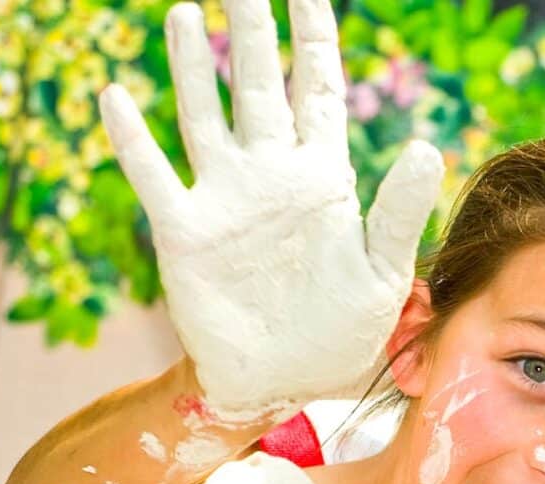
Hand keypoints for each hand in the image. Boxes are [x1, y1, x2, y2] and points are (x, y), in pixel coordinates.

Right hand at [99, 0, 442, 424]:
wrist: (285, 384)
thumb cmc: (341, 336)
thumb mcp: (383, 276)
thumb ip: (398, 212)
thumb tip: (426, 146)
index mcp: (323, 181)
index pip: (318, 93)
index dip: (313, 40)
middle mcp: (270, 177)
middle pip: (259, 86)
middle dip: (253, 31)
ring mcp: (225, 199)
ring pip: (205, 116)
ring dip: (193, 68)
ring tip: (187, 12)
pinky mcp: (187, 232)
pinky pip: (155, 177)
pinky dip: (135, 140)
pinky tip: (117, 97)